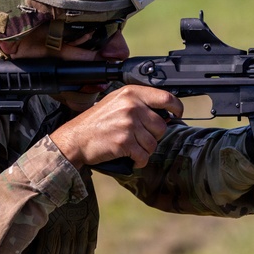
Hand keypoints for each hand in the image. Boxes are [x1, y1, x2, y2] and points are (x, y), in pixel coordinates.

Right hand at [50, 85, 184, 168]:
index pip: (166, 98)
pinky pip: (144, 155)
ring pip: (154, 143)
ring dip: (145, 150)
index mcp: (131, 93)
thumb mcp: (117, 102)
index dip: (177, 108)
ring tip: (132, 147)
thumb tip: (166, 113)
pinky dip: (139, 160)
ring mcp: (129, 124)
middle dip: (154, 136)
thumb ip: (139, 103)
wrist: (76, 138)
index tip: (177, 114)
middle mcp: (132, 106)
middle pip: (162, 125)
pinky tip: (130, 157)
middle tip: (140, 138)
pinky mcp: (125, 142)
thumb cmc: (96, 122)